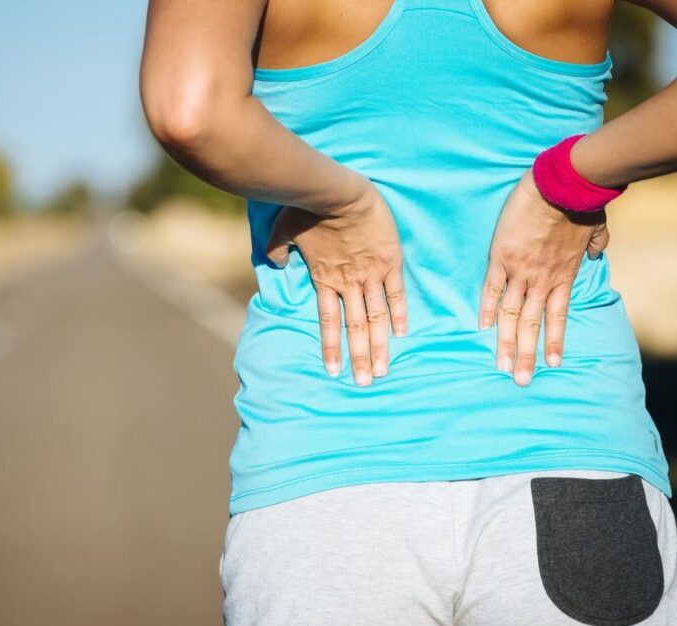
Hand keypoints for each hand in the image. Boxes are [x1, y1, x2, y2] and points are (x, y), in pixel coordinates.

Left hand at [265, 180, 406, 385]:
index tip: (334, 371)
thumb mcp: (283, 229)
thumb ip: (278, 249)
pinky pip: (396, 293)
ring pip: (376, 317)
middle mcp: (348, 283)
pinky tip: (401, 334)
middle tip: (364, 383)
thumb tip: (275, 263)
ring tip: (383, 369)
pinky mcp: (388, 261)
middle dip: (360, 357)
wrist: (336, 191)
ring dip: (380, 345)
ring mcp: (370, 274)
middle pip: (356, 328)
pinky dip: (399, 314)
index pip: (328, 322)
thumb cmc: (306, 206)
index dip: (331, 347)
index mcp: (324, 279)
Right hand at [479, 168, 609, 386]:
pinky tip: (483, 328)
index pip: (558, 315)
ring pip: (513, 315)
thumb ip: (595, 243)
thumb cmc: (583, 202)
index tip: (552, 364)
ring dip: (508, 343)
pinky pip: (493, 289)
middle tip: (522, 381)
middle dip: (528, 355)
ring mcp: (521, 271)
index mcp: (563, 275)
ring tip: (503, 367)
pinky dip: (489, 309)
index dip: (554, 341)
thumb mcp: (596, 227)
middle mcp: (542, 280)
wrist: (564, 186)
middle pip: (533, 324)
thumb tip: (595, 254)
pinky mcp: (502, 258)